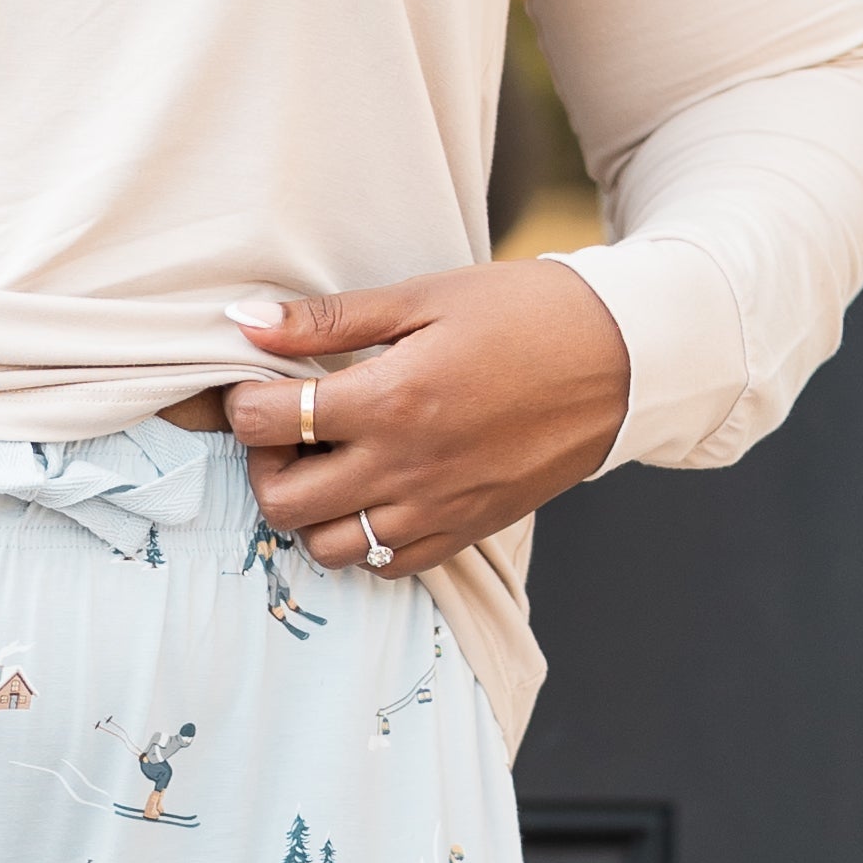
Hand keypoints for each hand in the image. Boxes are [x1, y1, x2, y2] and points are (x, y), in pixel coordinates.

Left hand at [220, 254, 630, 575]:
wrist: (618, 361)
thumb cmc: (522, 315)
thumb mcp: (424, 296)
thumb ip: (330, 319)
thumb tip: (245, 323)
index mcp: (390, 400)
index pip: (267, 422)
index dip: (244, 403)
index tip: (261, 385)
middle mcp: (405, 468)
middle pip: (282, 503)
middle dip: (264, 465)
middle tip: (286, 432)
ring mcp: (436, 510)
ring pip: (327, 547)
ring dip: (310, 511)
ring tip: (329, 465)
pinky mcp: (465, 532)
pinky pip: (386, 566)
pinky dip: (363, 540)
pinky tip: (374, 493)